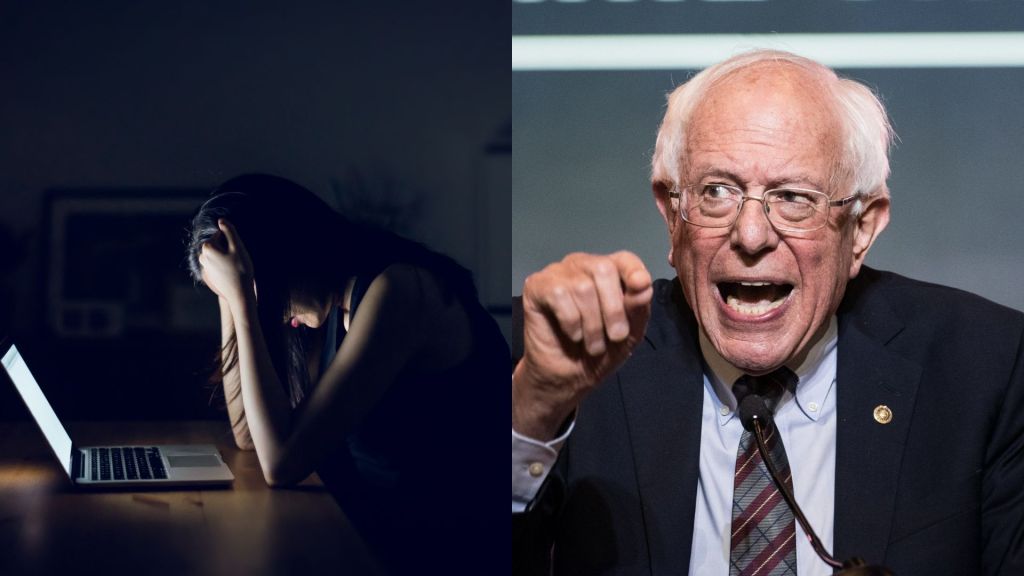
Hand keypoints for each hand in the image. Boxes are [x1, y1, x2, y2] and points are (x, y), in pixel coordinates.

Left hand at [198, 219, 254, 306]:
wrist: (239, 294)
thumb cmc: (240, 269)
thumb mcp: (237, 247)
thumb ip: (229, 231)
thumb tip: (221, 220)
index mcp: (207, 248)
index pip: (220, 235)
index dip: (231, 240)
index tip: (237, 250)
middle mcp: (202, 257)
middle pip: (218, 245)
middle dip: (228, 248)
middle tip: (238, 258)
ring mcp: (205, 268)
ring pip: (218, 255)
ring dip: (227, 257)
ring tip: (236, 267)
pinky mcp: (209, 276)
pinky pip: (218, 266)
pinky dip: (225, 267)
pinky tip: (232, 274)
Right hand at [513, 251, 652, 439]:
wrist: (568, 378)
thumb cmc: (600, 352)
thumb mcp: (629, 334)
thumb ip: (637, 308)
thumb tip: (643, 284)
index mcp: (609, 272)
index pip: (624, 259)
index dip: (634, 271)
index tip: (641, 287)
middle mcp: (582, 266)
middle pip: (603, 269)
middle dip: (613, 309)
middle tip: (615, 336)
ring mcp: (558, 274)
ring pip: (582, 287)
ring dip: (592, 325)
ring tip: (593, 345)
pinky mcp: (536, 286)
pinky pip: (558, 294)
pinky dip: (571, 321)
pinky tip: (572, 334)